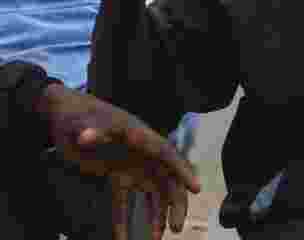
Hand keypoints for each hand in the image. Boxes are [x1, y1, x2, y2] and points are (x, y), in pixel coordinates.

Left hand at [37, 84, 200, 239]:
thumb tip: (87, 136)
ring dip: (155, 216)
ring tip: (155, 239)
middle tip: (176, 226)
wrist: (66, 117)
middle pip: (167, 180)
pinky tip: (123, 238)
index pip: (168, 154)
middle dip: (175, 204)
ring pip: (152, 195)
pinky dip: (124, 220)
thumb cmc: (80, 117)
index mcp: (141, 138)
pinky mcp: (117, 178)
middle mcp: (143, 155)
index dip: (183, 171)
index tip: (195, 188)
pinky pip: (125, 202)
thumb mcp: (85, 122)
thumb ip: (89, 130)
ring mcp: (132, 167)